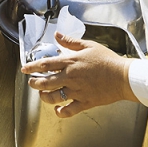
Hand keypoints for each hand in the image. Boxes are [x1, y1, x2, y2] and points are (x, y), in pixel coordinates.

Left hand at [21, 32, 135, 117]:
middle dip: (34, 83)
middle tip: (31, 82)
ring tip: (42, 95)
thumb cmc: (108, 60)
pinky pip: (68, 110)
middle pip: (45, 82)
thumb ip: (71, 41)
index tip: (24, 68)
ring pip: (53, 96)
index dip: (31, 67)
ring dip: (44, 96)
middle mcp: (70, 77)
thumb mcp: (89, 45)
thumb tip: (58, 35)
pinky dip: (60, 111)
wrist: (123, 76)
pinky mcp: (84, 102)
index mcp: (70, 62)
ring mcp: (76, 91)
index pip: (45, 64)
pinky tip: (57, 109)